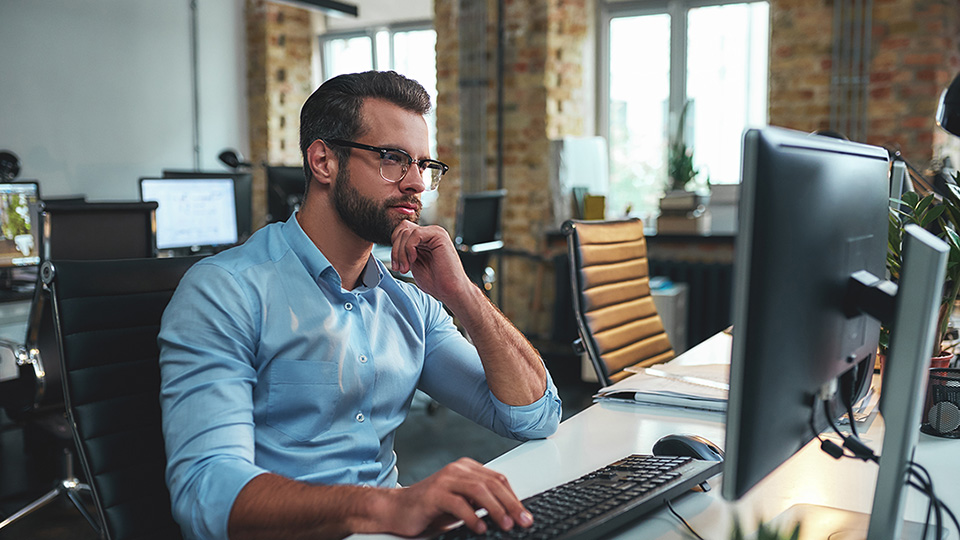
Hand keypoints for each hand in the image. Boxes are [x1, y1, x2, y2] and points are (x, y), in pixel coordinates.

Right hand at [381, 458, 533, 536]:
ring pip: (478, 490)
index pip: (498, 480)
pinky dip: (472, 517)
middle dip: (511, 504)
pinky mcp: (433, 494)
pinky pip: (457, 504)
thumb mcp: (462, 504)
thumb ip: (482, 504)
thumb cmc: (431, 508)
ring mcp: (445, 480)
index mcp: (467, 469)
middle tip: (523, 522)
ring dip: (496, 509)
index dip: (515, 498)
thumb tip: (510, 515)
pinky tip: (480, 528)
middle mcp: (457, 470)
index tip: (525, 516)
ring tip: (506, 525)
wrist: (397, 510)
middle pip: (492, 484)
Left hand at [390, 221, 474, 302]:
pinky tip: (413, 261)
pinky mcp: (439, 235)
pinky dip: (409, 249)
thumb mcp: (412, 263)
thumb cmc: (435, 281)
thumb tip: (393, 244)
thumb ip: (405, 251)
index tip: (396, 265)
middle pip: (401, 230)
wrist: (450, 290)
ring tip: (405, 268)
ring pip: (405, 232)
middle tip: (398, 267)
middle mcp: (430, 233)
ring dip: (400, 253)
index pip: (401, 231)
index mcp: (424, 239)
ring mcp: (435, 232)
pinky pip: (415, 234)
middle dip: (395, 250)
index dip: (394, 247)